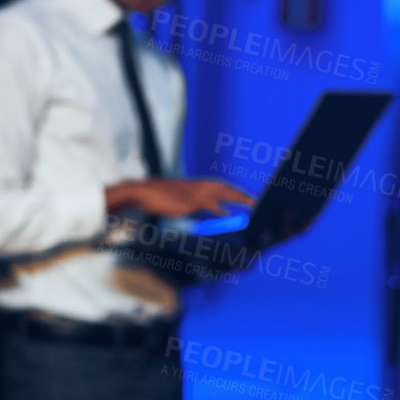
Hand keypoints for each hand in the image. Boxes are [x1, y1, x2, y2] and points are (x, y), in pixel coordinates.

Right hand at [106, 178, 252, 218]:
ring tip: (251, 204)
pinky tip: (228, 214)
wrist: (142, 192)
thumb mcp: (178, 200)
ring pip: (221, 192)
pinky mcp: (188, 201)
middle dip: (241, 194)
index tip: (247, 197)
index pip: (220, 186)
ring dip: (237, 198)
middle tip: (257, 201)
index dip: (234, 191)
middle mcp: (198, 186)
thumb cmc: (158, 198)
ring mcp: (193, 192)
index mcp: (196, 185)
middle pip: (225, 188)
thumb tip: (201, 212)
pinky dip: (219, 208)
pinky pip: (208, 204)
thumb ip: (192, 204)